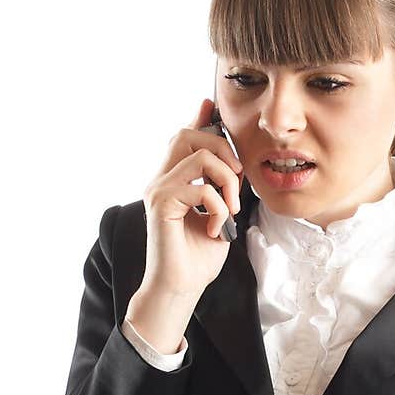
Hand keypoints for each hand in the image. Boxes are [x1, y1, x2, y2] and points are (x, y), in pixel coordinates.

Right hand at [141, 98, 243, 297]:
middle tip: (237, 182)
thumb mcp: (220, 215)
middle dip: (224, 149)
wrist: (180, 289)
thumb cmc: (198, 259)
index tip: (211, 104)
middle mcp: (161, 180)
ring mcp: (158, 190)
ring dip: (227, 182)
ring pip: (200, 156)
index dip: (199, 119)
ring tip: (230, 210)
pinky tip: (215, 229)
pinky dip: (219, 208)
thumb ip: (223, 189)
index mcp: (173, 181)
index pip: (184, 138)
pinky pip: (201, 188)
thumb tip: (236, 166)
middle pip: (188, 135)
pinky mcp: (161, 204)